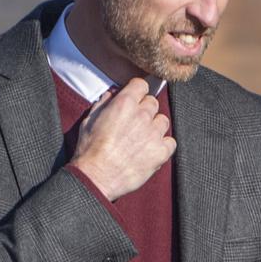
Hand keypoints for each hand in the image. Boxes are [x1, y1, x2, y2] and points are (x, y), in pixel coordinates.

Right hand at [70, 78, 175, 200]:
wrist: (96, 176)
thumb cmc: (89, 150)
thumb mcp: (89, 120)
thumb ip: (103, 104)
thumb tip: (112, 95)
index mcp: (124, 103)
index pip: (141, 85)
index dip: (137, 92)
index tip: (135, 98)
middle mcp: (142, 115)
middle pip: (153, 103)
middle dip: (145, 110)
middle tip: (135, 124)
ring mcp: (153, 133)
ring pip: (163, 121)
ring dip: (155, 127)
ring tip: (143, 139)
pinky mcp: (161, 152)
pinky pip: (171, 142)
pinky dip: (163, 145)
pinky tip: (151, 151)